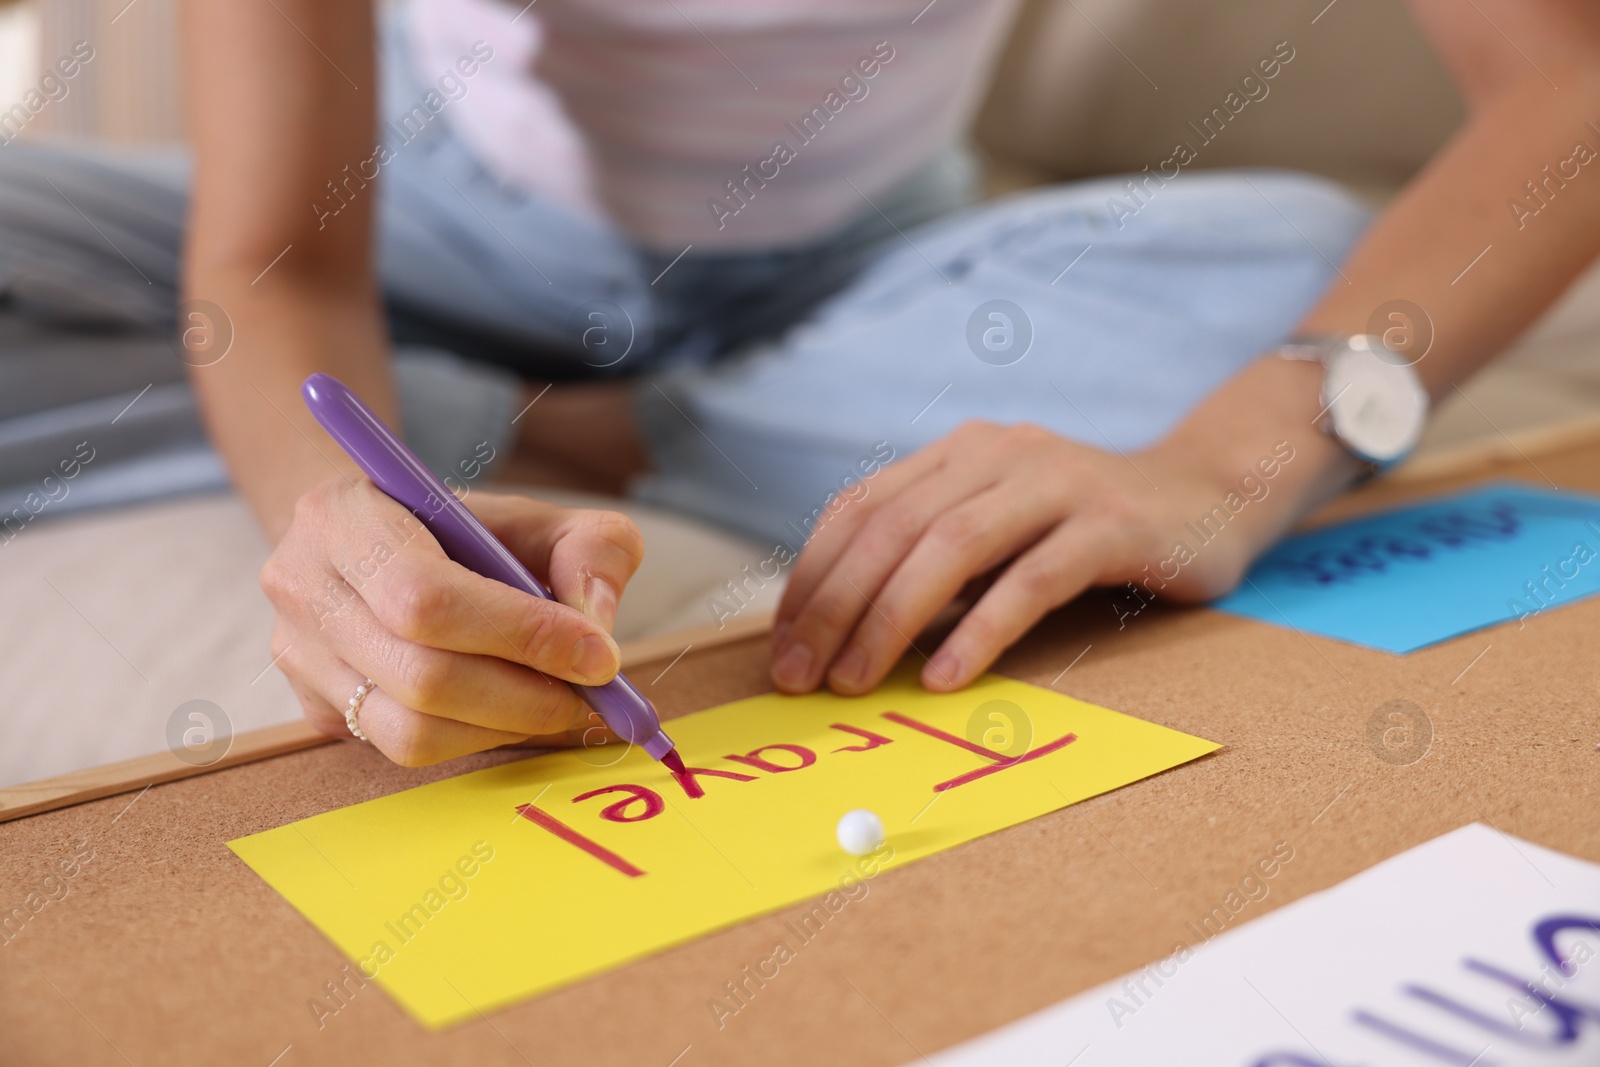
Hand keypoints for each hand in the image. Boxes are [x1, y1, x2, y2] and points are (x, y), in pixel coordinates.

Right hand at [261, 479, 643, 764]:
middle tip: (589, 693)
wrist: (383, 541)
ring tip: (558, 702)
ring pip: (410, 728)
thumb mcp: (538, 515)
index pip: (428, 596)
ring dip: (505, 725)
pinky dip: (475, 738)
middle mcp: (302, 585)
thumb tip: (596, 626)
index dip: (520, 633)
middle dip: (524, 693)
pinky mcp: (316, 708)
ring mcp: (299, 655)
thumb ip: (590, 549)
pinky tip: (510, 709)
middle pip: (420, 674)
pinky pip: (402, 748)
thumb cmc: (465, 529)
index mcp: (344, 515)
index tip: (597, 654)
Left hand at [770, 420, 1281, 695]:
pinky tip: (943, 676)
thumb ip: (937, 562)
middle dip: (834, 606)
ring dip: (890, 619)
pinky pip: (1030, 580)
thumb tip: (845, 633)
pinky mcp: (1111, 526)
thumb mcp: (1001, 532)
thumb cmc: (1088, 531)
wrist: (1211, 497)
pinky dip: (979, 630)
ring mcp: (1057, 484)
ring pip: (951, 547)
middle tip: (800, 676)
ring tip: (854, 680)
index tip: (782, 645)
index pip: (861, 508)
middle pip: (892, 527)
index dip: (812, 576)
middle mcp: (999, 456)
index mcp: (960, 454)